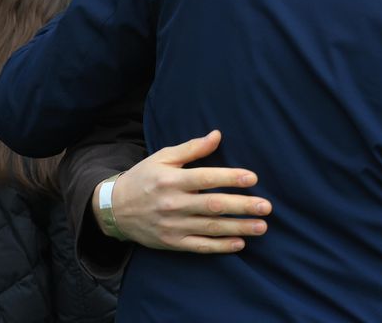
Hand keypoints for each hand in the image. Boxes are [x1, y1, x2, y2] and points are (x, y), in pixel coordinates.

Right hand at [96, 130, 271, 253]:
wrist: (114, 210)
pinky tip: (239, 243)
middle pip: (213, 205)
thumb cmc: (143, 178)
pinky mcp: (172, 243)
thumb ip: (192, 148)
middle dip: (242, 206)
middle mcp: (173, 203)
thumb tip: (217, 135)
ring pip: (210, 228)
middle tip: (266, 207)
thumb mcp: (163, 157)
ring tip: (261, 226)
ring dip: (238, 228)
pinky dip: (220, 246)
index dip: (230, 178)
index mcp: (171, 179)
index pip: (205, 178)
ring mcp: (173, 225)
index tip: (253, 178)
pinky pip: (199, 246)